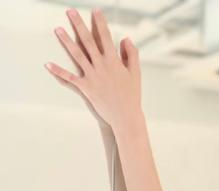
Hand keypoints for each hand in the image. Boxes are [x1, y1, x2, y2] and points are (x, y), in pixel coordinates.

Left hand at [45, 8, 141, 130]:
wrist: (126, 117)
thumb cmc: (132, 95)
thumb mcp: (135, 73)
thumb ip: (131, 54)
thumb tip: (125, 38)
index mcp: (114, 62)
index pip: (105, 37)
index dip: (100, 23)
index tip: (95, 10)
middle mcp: (102, 66)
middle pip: (88, 41)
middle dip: (78, 25)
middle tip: (70, 11)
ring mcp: (93, 77)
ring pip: (77, 55)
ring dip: (66, 41)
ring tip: (57, 29)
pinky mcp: (86, 89)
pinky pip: (69, 79)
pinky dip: (58, 72)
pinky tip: (47, 64)